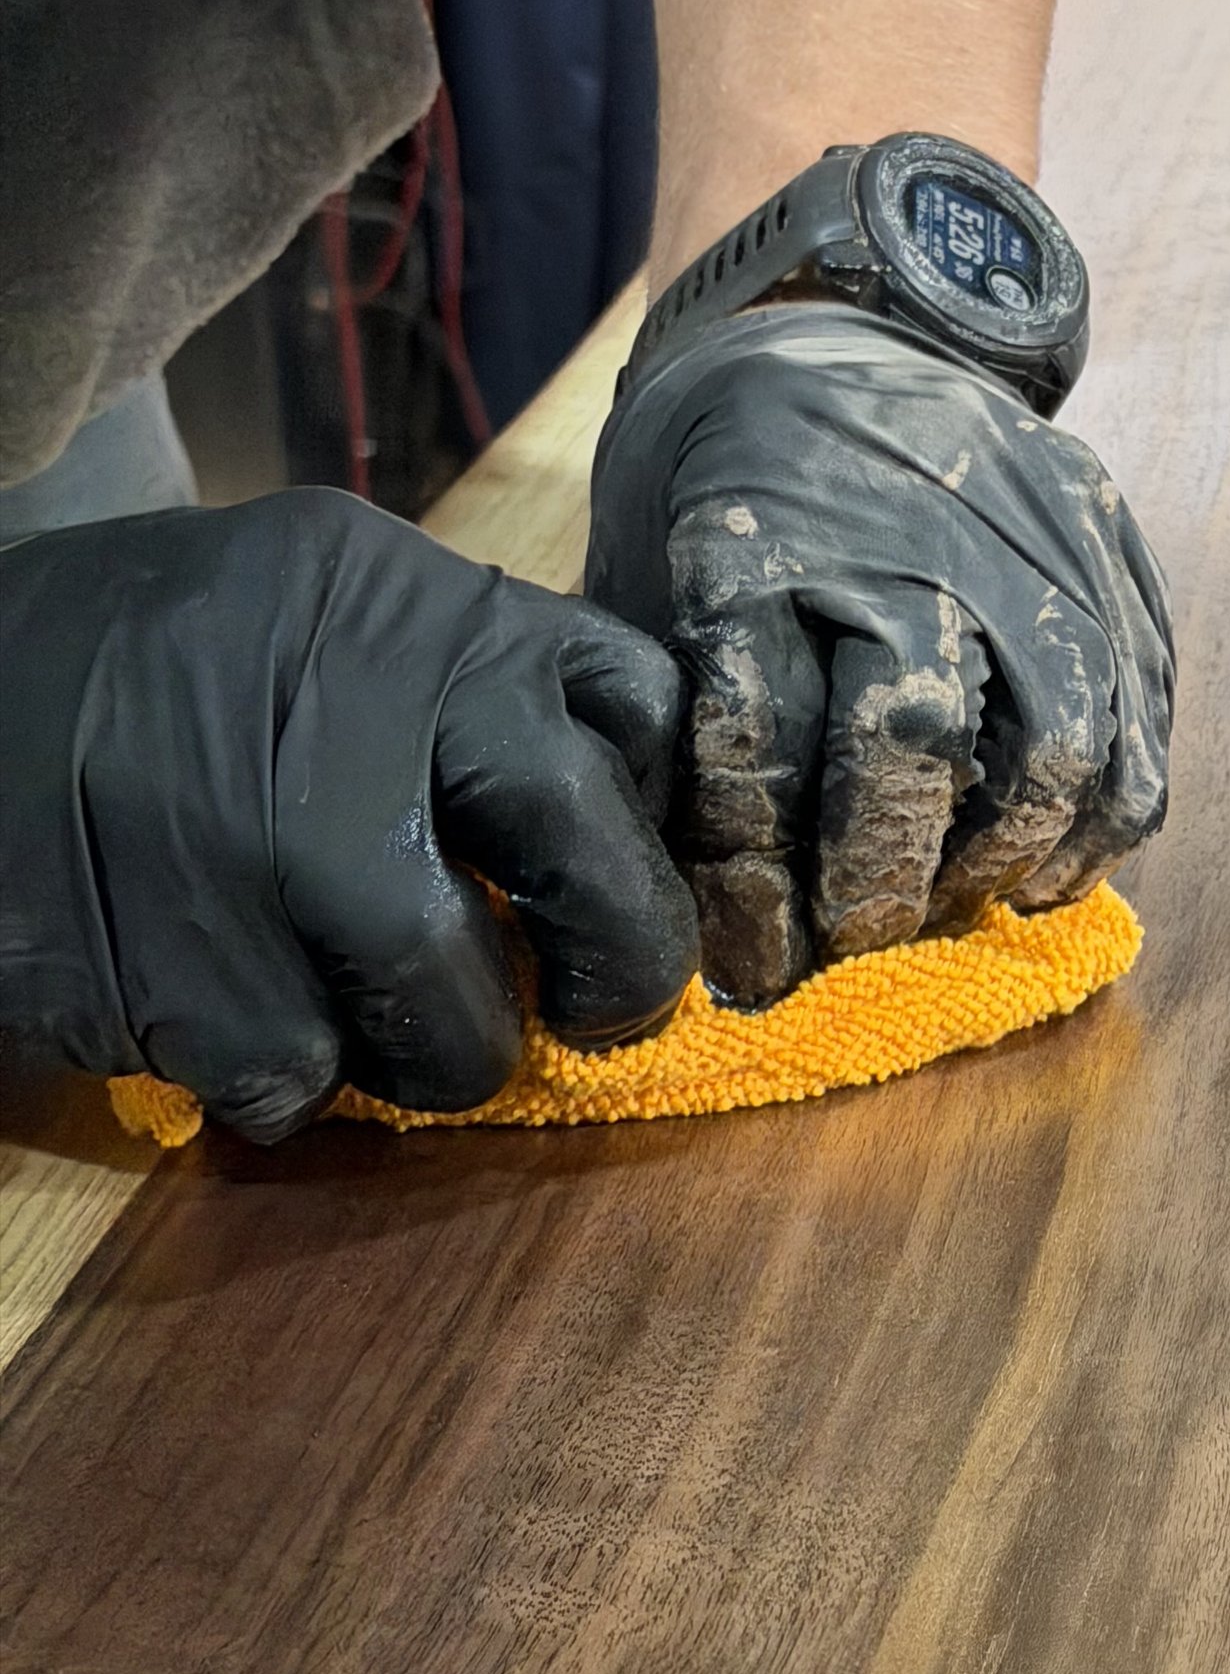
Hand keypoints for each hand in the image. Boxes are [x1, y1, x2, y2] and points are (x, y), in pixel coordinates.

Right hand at [0, 491, 698, 1141]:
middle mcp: (335, 688)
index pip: (625, 699)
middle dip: (615, 962)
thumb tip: (617, 848)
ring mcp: (237, 824)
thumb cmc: (139, 678)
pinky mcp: (149, 955)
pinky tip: (225, 1023)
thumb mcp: (309, 613)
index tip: (619, 888)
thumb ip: (452, 700)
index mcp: (393, 594)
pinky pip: (292, 1071)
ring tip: (379, 1037)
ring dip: (434, 1052)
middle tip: (592, 1015)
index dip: (645, 819)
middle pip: (574, 850)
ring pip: (439, 995)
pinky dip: (282, 1079)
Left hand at [586, 307, 1173, 1005]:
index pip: (755, 739)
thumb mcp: (647, 576)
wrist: (837, 314)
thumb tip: (712, 917)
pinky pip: (1142, 704)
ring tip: (961, 901)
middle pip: (913, 737)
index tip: (752, 965)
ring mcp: (1022, 525)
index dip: (754, 881)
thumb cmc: (721, 477)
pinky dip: (1105, 812)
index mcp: (754, 534)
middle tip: (858, 941)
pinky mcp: (1104, 532)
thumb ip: (677, 726)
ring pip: (1056, 737)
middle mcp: (898, 527)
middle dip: (885, 880)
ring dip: (1008, 856)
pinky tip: (1049, 858)